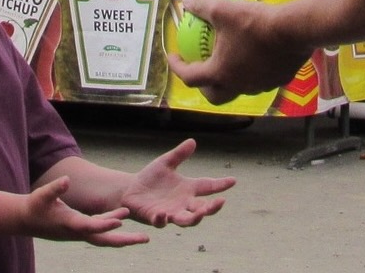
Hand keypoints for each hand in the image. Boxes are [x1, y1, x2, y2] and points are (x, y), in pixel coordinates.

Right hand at [25, 178, 147, 247]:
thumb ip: (55, 188)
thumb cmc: (34, 206)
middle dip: (125, 240)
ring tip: (142, 235)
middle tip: (145, 239)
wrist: (25, 219)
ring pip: (104, 237)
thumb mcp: (43, 195)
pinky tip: (121, 219)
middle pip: (105, 240)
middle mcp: (78, 231)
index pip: (91, 226)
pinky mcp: (79, 227)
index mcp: (70, 223)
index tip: (122, 221)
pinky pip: (99, 229)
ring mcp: (79, 231)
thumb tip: (67, 179)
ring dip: (123, 236)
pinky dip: (111, 226)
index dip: (106, 224)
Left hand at [120, 138, 235, 226]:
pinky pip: (161, 222)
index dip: (220, 184)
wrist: (131, 190)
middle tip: (220, 202)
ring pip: (186, 220)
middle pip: (201, 209)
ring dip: (194, 218)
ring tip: (201, 213)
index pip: (207, 186)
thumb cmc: (151, 178)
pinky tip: (164, 214)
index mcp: (187, 189)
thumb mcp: (166, 162)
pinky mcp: (155, 217)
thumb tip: (193, 141)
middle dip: (212, 208)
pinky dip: (163, 219)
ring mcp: (170, 212)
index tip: (233, 180)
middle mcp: (182, 203)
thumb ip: (179, 154)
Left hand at [167, 0, 310, 106]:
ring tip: (229, 60)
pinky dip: (251, 71)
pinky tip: (255, 54)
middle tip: (201, 67)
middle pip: (214, 95)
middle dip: (203, 85)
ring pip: (238, 88)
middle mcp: (237, 86)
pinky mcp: (276, 81)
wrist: (293, 30)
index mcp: (219, 73)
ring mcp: (258, 87)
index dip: (177, 66)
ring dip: (229, 78)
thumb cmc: (254, 22)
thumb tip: (187, 1)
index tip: (173, 55)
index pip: (190, 77)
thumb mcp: (223, 9)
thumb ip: (202, 6)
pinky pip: (259, 80)